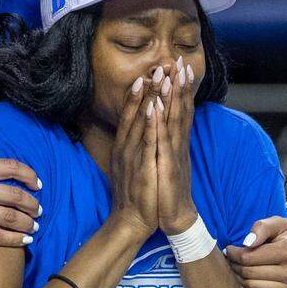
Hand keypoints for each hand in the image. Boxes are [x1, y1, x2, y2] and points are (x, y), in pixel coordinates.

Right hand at [0, 136, 40, 249]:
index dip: (30, 175)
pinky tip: (25, 240)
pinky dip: (15, 239)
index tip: (39, 185)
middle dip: (33, 205)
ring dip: (28, 223)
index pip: (11, 166)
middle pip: (15, 196)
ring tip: (34, 226)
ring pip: (9, 217)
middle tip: (39, 210)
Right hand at [108, 73, 158, 239]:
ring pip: (141, 122)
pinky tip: (153, 109)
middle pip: (138, 113)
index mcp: (129, 146)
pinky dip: (149, 125)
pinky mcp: (142, 167)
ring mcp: (134, 156)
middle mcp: (129, 147)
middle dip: (148, 89)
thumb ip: (136, 148)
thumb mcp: (135, 165)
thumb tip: (140, 134)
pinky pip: (146, 142)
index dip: (142, 94)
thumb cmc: (137, 193)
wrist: (132, 220)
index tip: (149, 73)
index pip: (135, 115)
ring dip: (149, 99)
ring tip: (156, 78)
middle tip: (157, 66)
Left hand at [156, 58, 197, 234]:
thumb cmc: (168, 190)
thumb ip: (167, 143)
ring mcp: (174, 155)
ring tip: (172, 74)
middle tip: (180, 60)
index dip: (182, 89)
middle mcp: (178, 146)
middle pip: (182, 110)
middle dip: (180, 85)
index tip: (181, 66)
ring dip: (173, 97)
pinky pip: (162, 140)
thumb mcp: (166, 162)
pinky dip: (159, 122)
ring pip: (174, 121)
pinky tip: (157, 106)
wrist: (174, 218)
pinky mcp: (166, 167)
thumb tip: (164, 124)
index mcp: (177, 144)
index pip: (181, 111)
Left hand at [224, 217, 286, 287]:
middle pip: (249, 274)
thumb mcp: (279, 222)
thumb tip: (246, 243)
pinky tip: (247, 282)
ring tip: (236, 270)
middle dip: (234, 267)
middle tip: (230, 261)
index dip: (234, 254)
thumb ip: (262, 227)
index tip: (229, 250)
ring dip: (239, 280)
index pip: (248, 258)